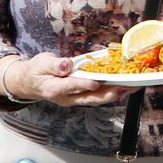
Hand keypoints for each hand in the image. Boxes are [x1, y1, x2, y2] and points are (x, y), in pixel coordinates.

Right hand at [0, 53, 128, 106]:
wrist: (30, 82)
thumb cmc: (36, 71)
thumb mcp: (41, 63)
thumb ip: (54, 65)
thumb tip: (66, 65)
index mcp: (53, 89)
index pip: (71, 87)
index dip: (84, 84)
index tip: (97, 81)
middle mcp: (66, 98)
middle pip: (89, 98)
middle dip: (108, 93)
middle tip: (124, 88)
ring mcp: (74, 99)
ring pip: (97, 99)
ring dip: (115, 93)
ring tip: (131, 87)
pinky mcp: (81, 97)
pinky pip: (98, 96)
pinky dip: (112, 91)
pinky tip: (125, 86)